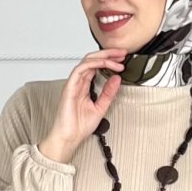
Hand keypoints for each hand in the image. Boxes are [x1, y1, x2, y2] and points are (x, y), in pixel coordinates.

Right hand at [37, 47, 127, 163]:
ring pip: (87, 60)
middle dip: (108, 53)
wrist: (69, 137)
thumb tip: (117, 78)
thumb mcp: (101, 107)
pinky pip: (81, 69)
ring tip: (117, 58)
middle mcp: (79, 82)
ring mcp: (73, 83)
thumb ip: (108, 93)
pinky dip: (93, 64)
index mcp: (84, 86)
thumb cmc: (79, 126)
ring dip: (103, 57)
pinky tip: (105, 64)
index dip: (110, 60)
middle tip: (122, 52)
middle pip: (92, 59)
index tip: (122, 59)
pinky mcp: (70, 87)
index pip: (97, 66)